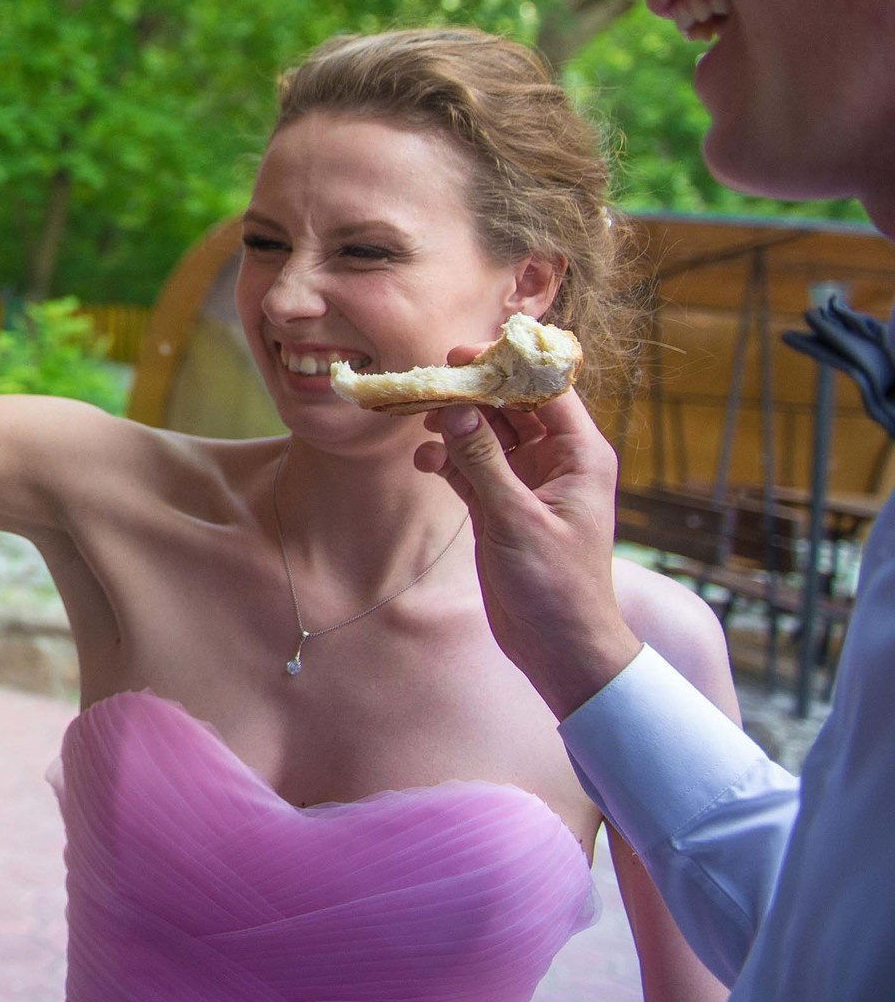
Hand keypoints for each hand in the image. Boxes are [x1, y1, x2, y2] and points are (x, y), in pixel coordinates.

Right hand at [414, 362, 641, 717]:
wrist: (560, 646)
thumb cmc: (557, 586)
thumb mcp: (518, 519)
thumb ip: (485, 462)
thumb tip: (456, 410)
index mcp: (580, 456)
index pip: (546, 390)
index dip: (507, 366)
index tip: (462, 356)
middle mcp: (556, 461)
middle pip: (511, 406)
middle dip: (471, 394)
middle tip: (430, 384)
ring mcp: (527, 482)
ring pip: (487, 434)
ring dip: (455, 426)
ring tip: (422, 422)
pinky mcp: (501, 504)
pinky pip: (471, 465)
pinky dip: (448, 459)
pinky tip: (425, 462)